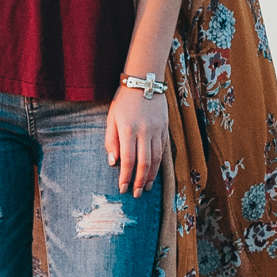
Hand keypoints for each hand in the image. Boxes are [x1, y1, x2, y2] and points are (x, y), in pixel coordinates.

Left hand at [105, 77, 168, 196]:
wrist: (145, 82)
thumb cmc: (123, 101)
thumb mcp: (111, 118)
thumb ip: (111, 140)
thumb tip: (114, 162)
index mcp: (128, 129)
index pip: (128, 160)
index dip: (126, 177)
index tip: (122, 188)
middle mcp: (145, 132)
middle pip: (145, 163)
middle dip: (140, 181)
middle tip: (136, 194)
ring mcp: (157, 130)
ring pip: (156, 159)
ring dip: (151, 176)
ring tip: (147, 187)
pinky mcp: (165, 128)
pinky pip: (163, 150)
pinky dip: (159, 164)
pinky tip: (155, 172)